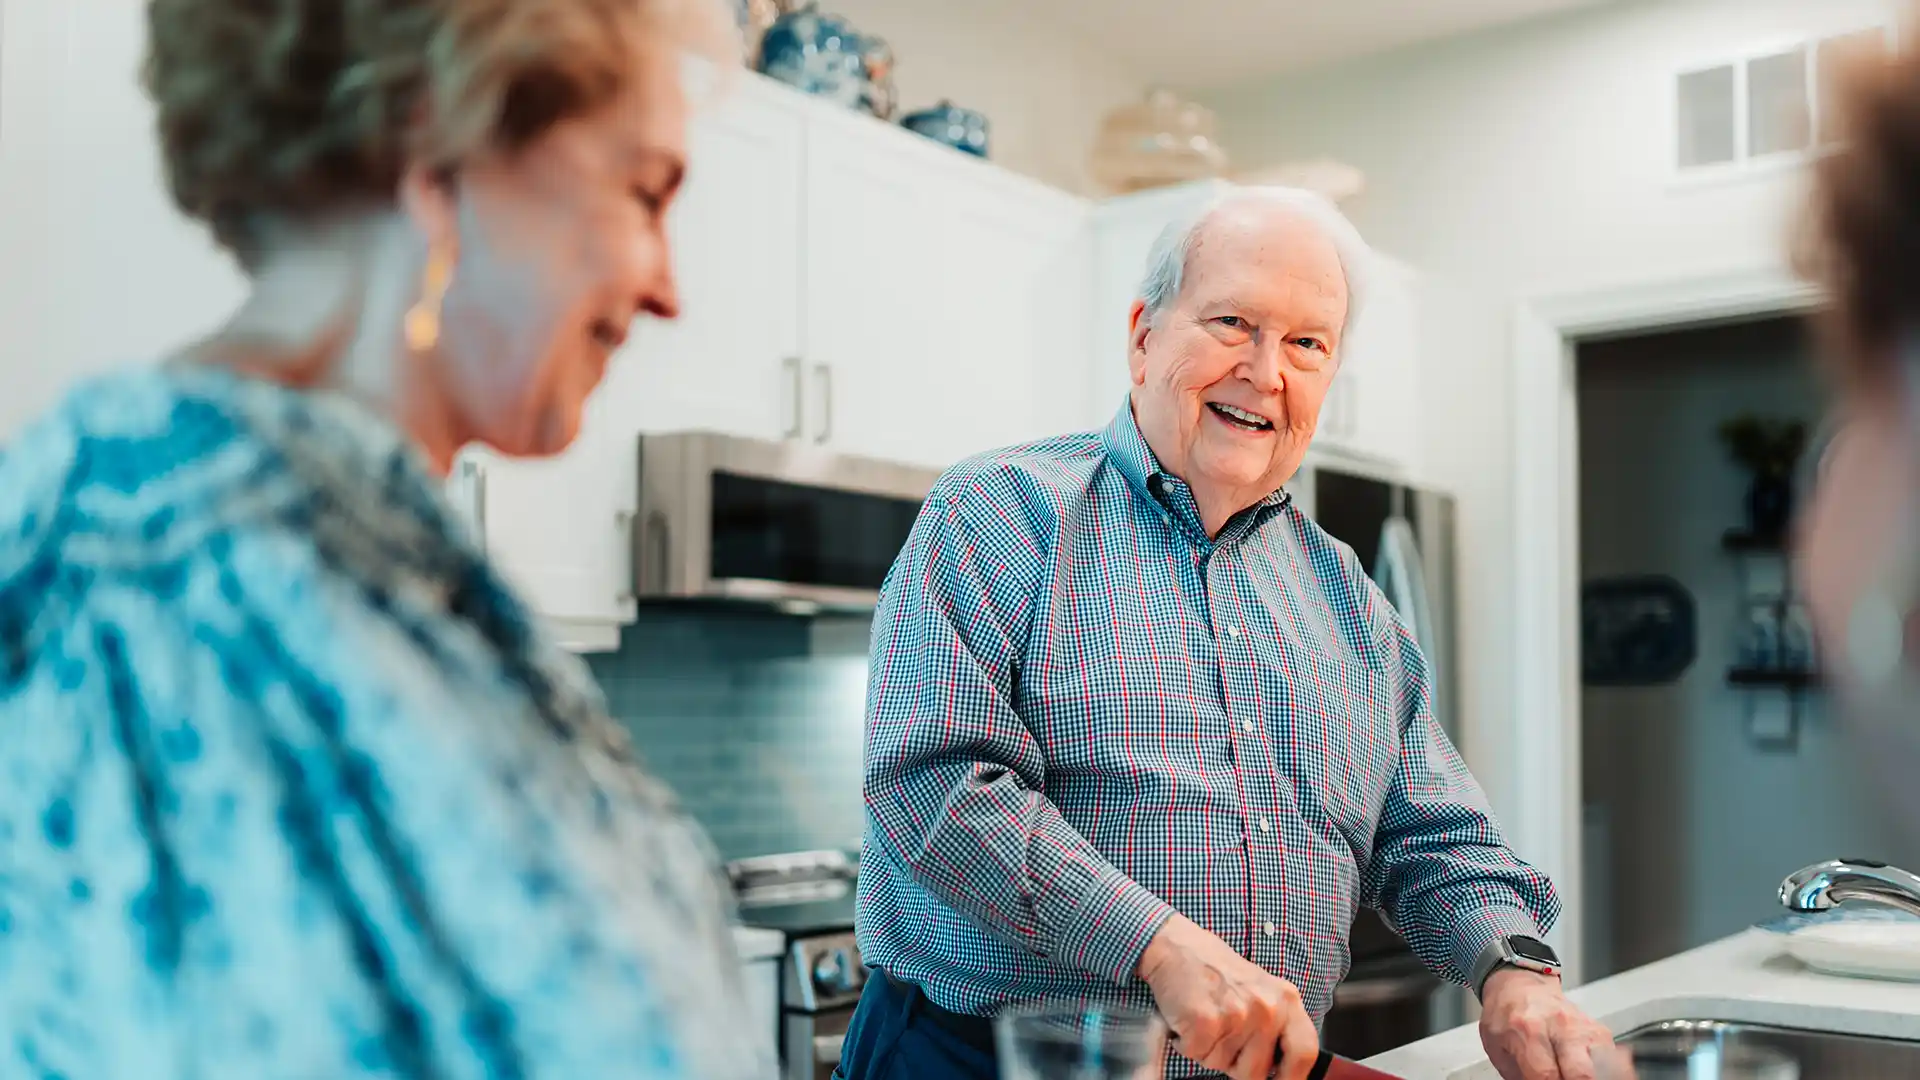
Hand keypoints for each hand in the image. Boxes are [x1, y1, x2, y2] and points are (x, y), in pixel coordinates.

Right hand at [1137, 912, 1318, 1079]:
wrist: (1177, 948)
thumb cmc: (1218, 973)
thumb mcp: (1263, 992)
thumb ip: (1277, 1026)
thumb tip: (1281, 1071)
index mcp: (1286, 1000)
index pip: (1304, 1052)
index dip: (1293, 1078)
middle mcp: (1266, 1008)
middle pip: (1257, 1073)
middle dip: (1236, 1066)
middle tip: (1224, 1036)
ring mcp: (1237, 1015)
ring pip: (1222, 1066)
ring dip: (1209, 1051)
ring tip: (1206, 1019)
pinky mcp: (1205, 1021)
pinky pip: (1197, 1055)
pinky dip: (1187, 1044)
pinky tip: (1189, 1019)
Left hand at [1478, 969, 1633, 1079]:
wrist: (1521, 986)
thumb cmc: (1508, 1016)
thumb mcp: (1498, 1046)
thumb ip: (1518, 1074)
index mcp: (1528, 1029)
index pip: (1546, 1075)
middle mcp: (1560, 1025)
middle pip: (1581, 1072)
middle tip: (1561, 1079)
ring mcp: (1583, 1027)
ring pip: (1602, 1067)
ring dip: (1590, 1076)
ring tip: (1573, 1074)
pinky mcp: (1600, 1031)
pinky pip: (1610, 1059)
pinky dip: (1602, 1070)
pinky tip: (1588, 1071)